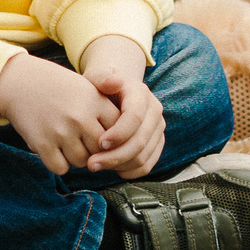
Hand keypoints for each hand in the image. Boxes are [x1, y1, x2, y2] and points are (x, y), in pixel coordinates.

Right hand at [0, 51, 116, 174]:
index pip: (120, 135)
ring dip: (76, 157)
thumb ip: (107, 113)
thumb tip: (124, 146)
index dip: (113, 140)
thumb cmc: (58, 87)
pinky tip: (53, 148)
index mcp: (96, 102)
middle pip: (102, 152)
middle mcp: (81, 117)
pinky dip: (58, 162)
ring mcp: (61, 131)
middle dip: (96, 151)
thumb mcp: (87, 89)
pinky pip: (61, 168)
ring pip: (82, 162)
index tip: (103, 136)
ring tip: (67, 142)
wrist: (20, 81)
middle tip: (83, 142)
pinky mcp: (42, 143)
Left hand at [78, 36, 165, 178]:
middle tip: (91, 163)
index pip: (135, 117)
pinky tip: (112, 169)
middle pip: (140, 141)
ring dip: (119, 166)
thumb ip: (100, 77)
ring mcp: (157, 128)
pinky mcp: (157, 143)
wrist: (115, 94)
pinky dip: (130, 172)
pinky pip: (147, 165)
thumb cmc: (100, 88)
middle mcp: (154, 110)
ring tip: (96, 165)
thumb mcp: (96, 78)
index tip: (99, 143)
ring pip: (143, 156)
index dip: (118, 134)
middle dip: (115, 156)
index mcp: (140, 93)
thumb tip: (113, 81)